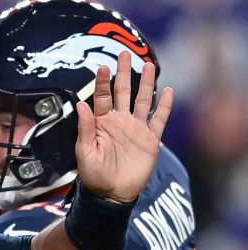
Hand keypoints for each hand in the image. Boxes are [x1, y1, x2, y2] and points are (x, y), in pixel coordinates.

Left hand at [74, 50, 173, 202]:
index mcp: (101, 123)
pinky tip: (168, 91)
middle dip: (124, 73)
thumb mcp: (84, 152)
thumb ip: (85, 128)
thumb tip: (81, 103)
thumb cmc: (93, 176)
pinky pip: (159, 120)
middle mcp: (119, 122)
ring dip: (146, 84)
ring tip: (149, 65)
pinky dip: (164, 106)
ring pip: (143, 101)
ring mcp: (136, 129)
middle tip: (125, 53)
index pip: (102, 97)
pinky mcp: (150, 140)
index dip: (102, 82)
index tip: (103, 67)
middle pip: (123, 92)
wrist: (111, 195)